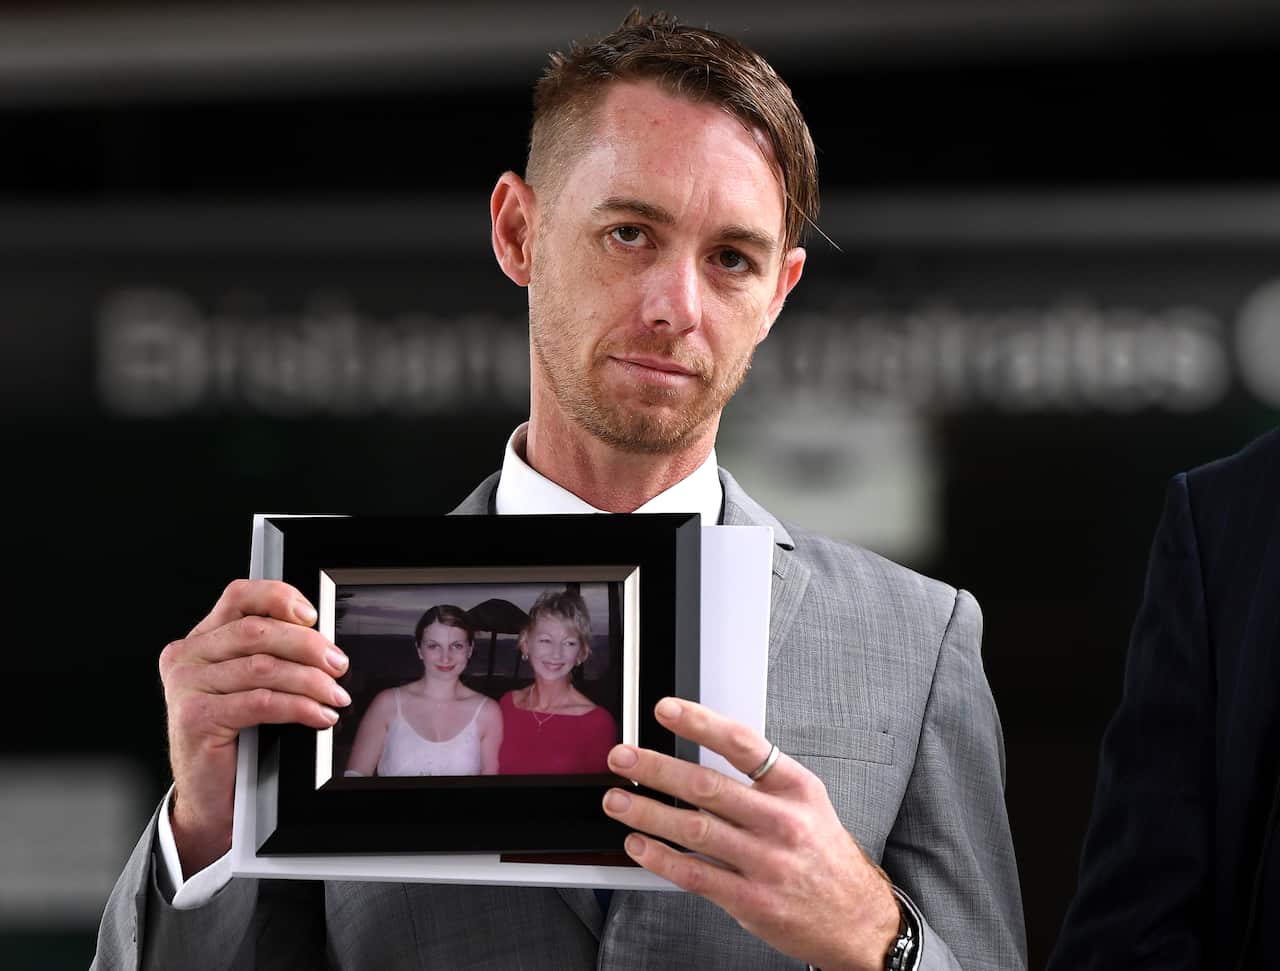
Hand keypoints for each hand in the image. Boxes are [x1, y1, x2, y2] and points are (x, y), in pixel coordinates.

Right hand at [158, 579, 350, 875]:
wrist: (211, 796)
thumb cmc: (236, 739)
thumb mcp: (250, 686)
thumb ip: (270, 655)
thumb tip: (322, 641)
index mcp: (201, 639)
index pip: (240, 596)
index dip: (280, 597)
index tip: (313, 616)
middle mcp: (188, 656)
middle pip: (258, 630)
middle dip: (308, 645)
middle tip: (338, 664)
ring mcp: (187, 686)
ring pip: (263, 667)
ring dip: (310, 680)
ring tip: (336, 695)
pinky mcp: (196, 717)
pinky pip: (261, 702)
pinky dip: (298, 707)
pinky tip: (319, 715)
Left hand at [602, 698, 899, 970]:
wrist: (857, 917)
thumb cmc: (823, 854)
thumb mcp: (806, 801)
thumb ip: (760, 779)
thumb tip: (700, 751)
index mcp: (795, 788)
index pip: (742, 744)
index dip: (700, 723)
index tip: (666, 710)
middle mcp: (781, 821)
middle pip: (708, 786)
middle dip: (656, 768)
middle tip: (623, 757)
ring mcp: (766, 862)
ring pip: (695, 830)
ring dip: (648, 812)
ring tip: (617, 801)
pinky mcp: (752, 900)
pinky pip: (696, 875)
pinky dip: (661, 858)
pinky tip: (639, 845)